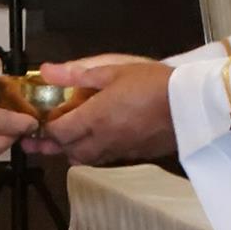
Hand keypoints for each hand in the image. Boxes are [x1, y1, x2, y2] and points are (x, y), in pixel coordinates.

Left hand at [27, 56, 174, 164]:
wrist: (191, 105)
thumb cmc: (153, 83)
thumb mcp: (114, 70)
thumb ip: (77, 74)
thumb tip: (45, 72)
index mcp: (95, 118)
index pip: (58, 132)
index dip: (44, 128)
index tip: (39, 120)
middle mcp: (103, 140)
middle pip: (68, 151)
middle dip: (52, 145)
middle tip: (40, 139)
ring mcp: (118, 150)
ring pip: (85, 159)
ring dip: (72, 151)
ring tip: (65, 142)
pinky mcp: (133, 155)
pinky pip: (104, 158)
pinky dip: (92, 152)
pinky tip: (95, 141)